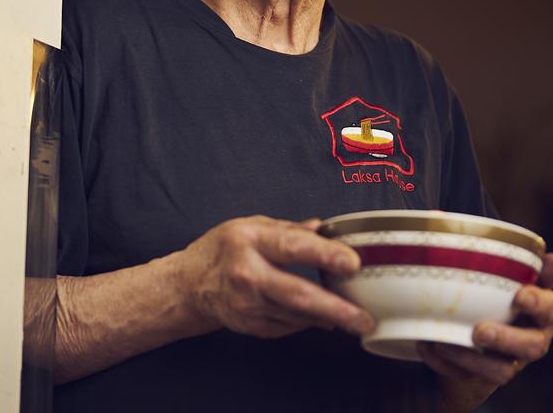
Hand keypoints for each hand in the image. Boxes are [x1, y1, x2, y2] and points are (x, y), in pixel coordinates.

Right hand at [172, 215, 376, 338]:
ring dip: (328, 317)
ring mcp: (247, 304)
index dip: (325, 255)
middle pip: (297, 294)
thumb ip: (289, 229)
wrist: (189, 285)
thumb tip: (324, 229)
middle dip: (335, 309)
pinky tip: (322, 318)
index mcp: (250, 241)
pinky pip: (288, 326)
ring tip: (354, 318)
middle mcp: (247, 273)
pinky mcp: (249, 325)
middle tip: (364, 318)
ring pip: (297, 315)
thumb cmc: (222, 250)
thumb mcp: (251, 226)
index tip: (353, 263)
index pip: (292, 247)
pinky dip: (308, 322)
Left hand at [420, 253, 552, 405]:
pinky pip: (469, 379)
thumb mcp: (504, 271)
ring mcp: (511, 361)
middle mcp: (533, 338)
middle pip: (533, 346)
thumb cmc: (495, 290)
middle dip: (506, 339)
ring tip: (444, 342)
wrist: (474, 331)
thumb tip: (512, 241)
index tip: (518, 295)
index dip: (538, 304)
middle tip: (480, 331)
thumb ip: (515, 259)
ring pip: (503, 371)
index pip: (552, 309)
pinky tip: (428, 347)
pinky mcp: (486, 378)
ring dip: (473, 360)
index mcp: (544, 311)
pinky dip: (446, 364)